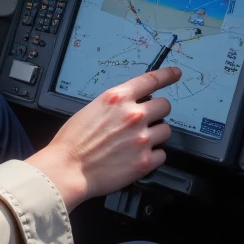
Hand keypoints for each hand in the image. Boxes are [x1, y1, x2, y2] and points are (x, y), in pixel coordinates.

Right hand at [28, 66, 179, 213]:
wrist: (68, 169)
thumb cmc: (73, 142)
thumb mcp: (92, 109)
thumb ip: (115, 106)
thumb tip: (129, 107)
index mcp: (117, 98)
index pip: (151, 80)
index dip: (167, 75)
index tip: (175, 74)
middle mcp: (133, 115)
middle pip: (165, 105)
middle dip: (157, 112)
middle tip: (146, 121)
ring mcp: (142, 138)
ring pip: (166, 130)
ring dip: (155, 134)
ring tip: (138, 142)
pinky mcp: (145, 161)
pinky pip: (162, 154)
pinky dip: (153, 156)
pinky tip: (137, 157)